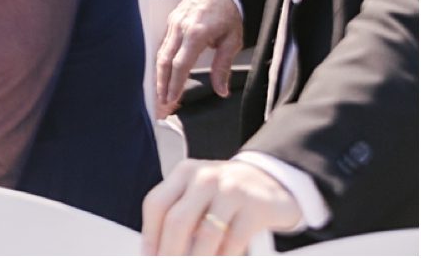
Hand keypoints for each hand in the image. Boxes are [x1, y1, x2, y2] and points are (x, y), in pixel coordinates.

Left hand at [143, 159, 301, 254]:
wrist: (272, 182)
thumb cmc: (227, 194)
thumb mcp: (199, 195)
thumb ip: (181, 216)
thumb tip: (159, 251)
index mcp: (184, 173)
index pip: (156, 204)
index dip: (150, 236)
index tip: (149, 257)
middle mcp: (204, 178)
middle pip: (177, 220)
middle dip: (170, 252)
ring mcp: (231, 190)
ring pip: (206, 234)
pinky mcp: (254, 207)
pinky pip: (234, 241)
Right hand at [156, 0, 243, 115]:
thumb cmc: (228, 12)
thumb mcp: (232, 41)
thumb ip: (223, 66)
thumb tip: (221, 90)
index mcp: (196, 33)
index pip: (180, 64)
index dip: (174, 84)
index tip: (171, 99)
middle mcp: (180, 28)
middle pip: (164, 61)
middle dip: (160, 84)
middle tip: (160, 103)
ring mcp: (173, 24)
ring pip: (160, 53)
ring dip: (159, 75)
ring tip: (159, 93)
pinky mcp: (171, 22)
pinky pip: (162, 45)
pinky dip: (161, 62)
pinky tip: (162, 74)